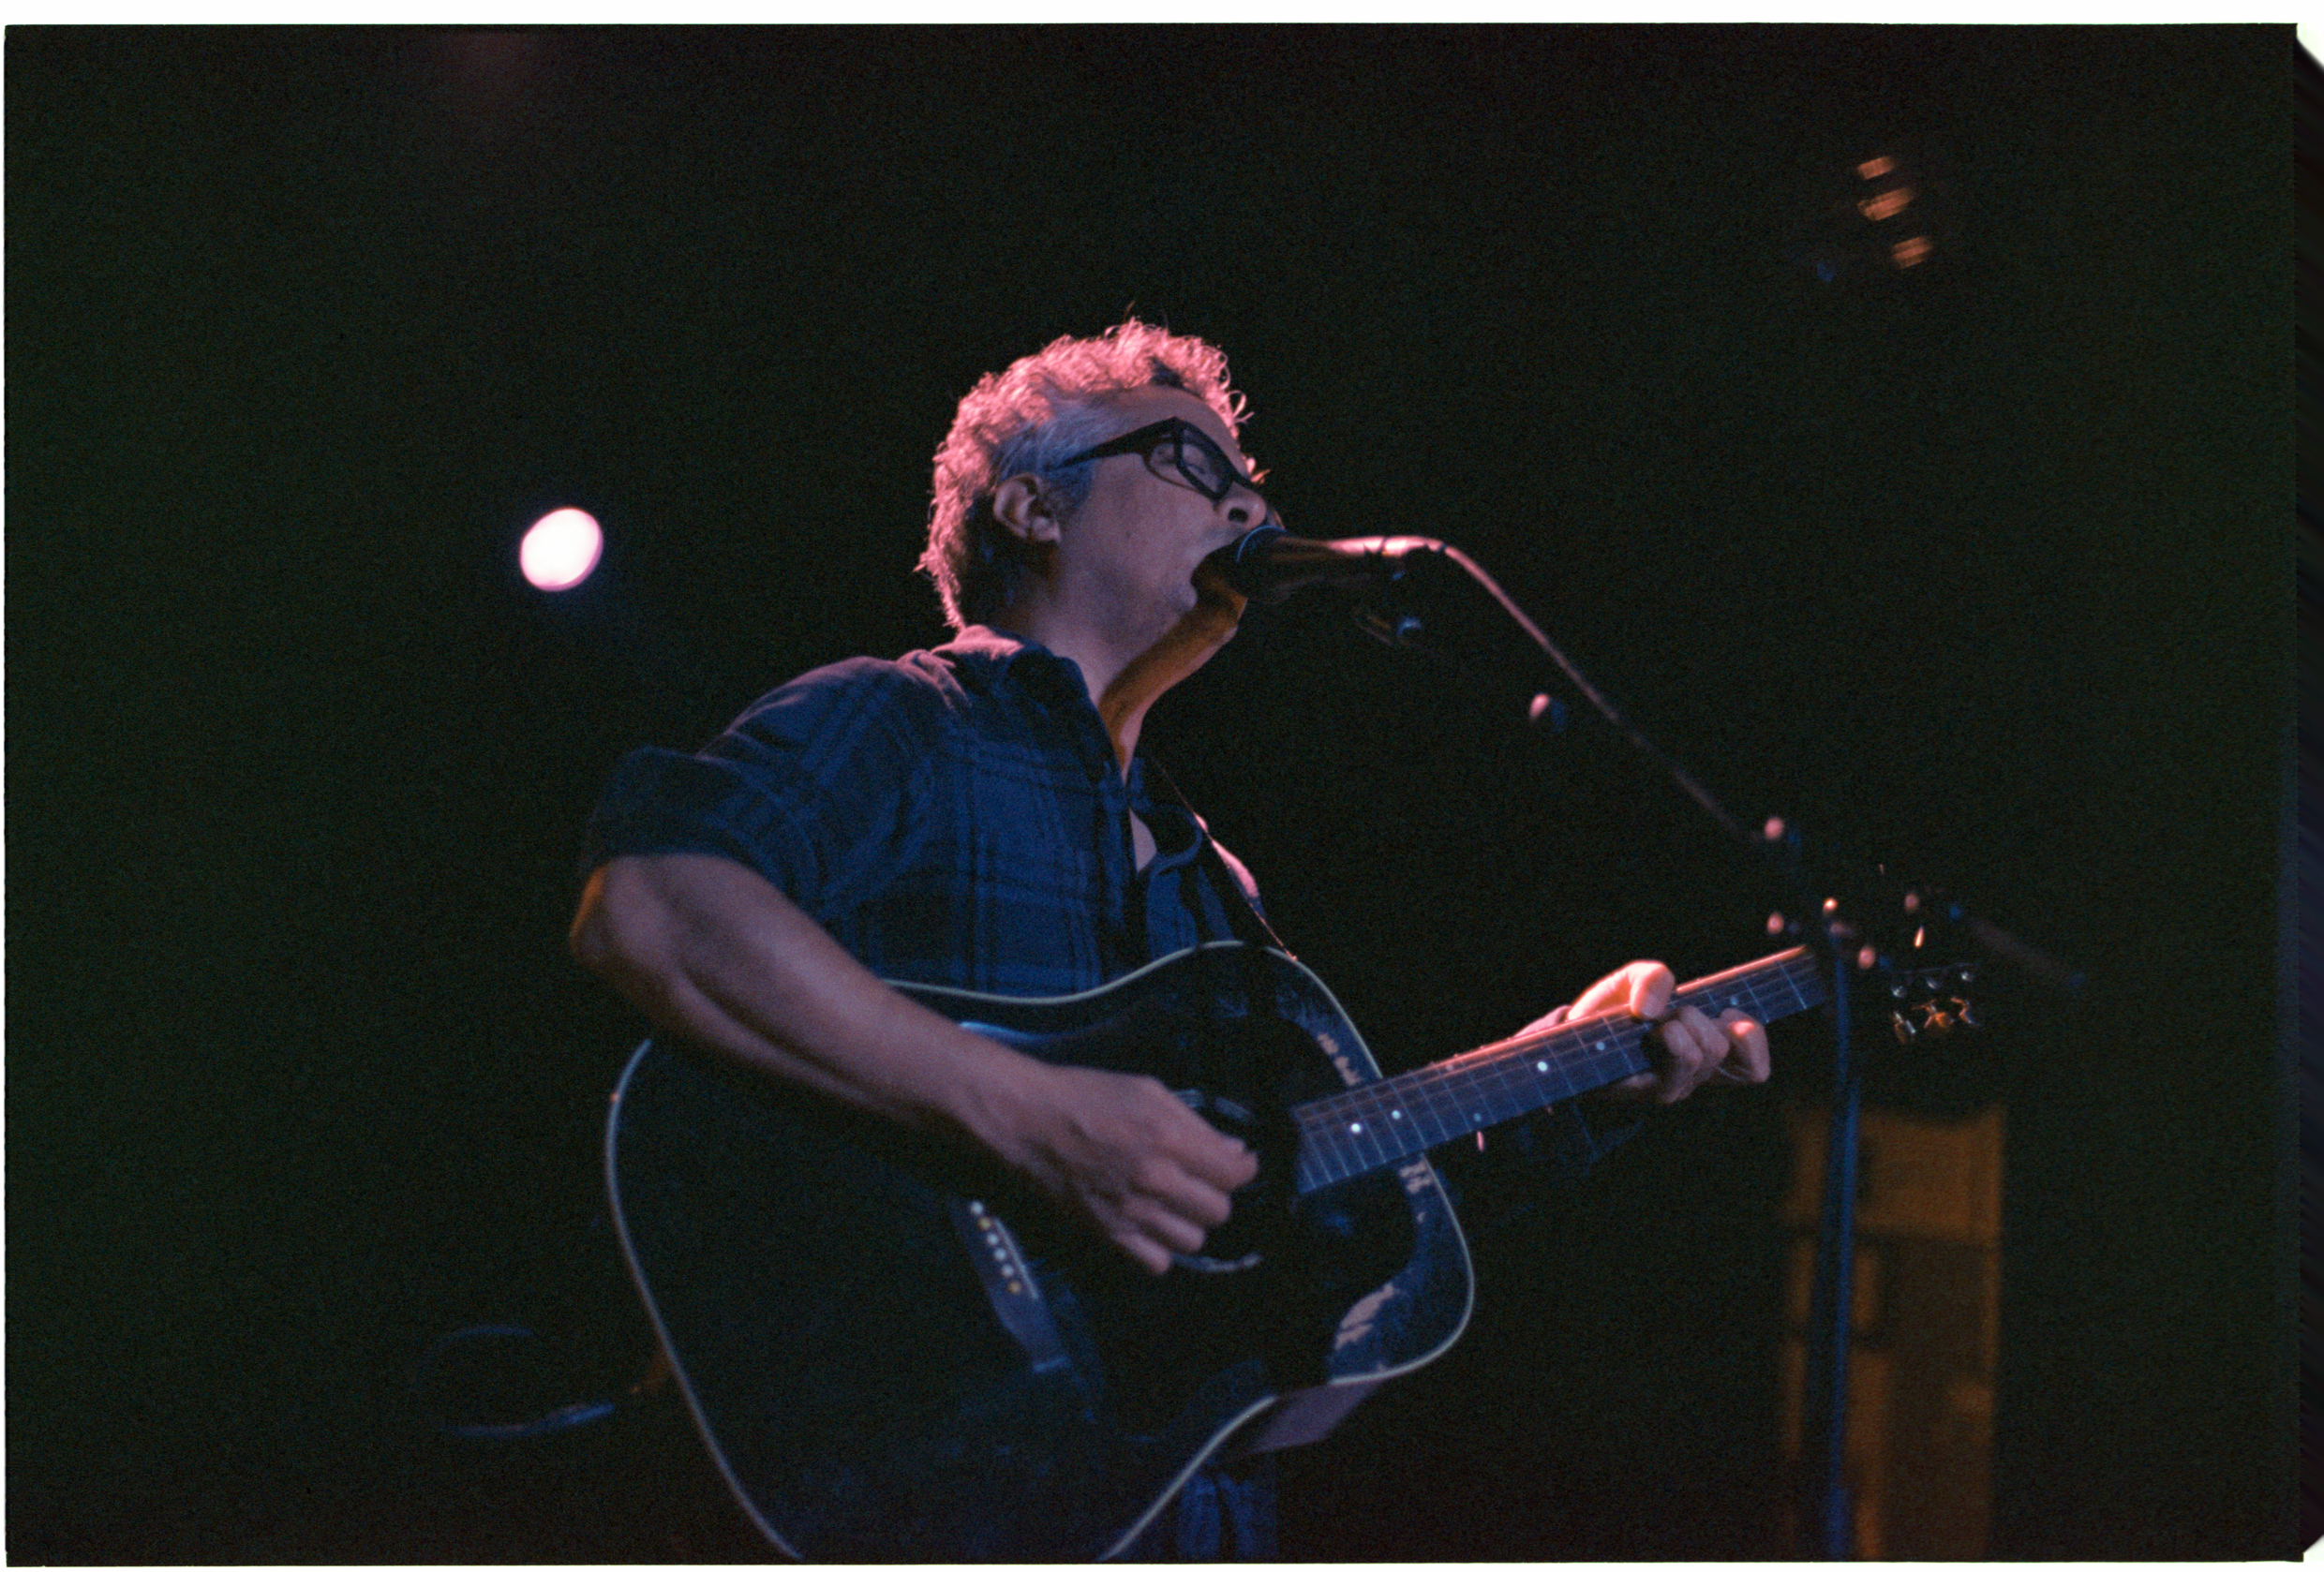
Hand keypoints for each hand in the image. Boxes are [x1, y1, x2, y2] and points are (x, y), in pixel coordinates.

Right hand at [997, 1063, 1260, 1275]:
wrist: (1026, 1120)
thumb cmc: (1086, 1095)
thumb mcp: (1147, 1091)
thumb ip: (1195, 1123)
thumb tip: (1234, 1151)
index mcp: (1169, 1139)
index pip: (1234, 1174)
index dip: (1243, 1167)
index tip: (1237, 1162)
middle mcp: (1156, 1181)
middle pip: (1218, 1211)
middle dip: (1216, 1193)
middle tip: (1200, 1179)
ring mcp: (1132, 1213)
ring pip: (1193, 1242)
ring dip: (1190, 1222)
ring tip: (1175, 1203)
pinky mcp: (1108, 1234)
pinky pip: (1157, 1264)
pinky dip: (1161, 1249)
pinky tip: (1151, 1226)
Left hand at [1568, 960, 1769, 1105]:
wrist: (1571, 1041)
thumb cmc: (1612, 1013)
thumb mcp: (1635, 980)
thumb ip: (1654, 977)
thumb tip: (1654, 1007)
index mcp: (1704, 1053)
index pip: (1753, 1068)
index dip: (1752, 1039)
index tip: (1727, 1013)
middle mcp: (1695, 1075)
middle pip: (1723, 1045)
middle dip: (1695, 1015)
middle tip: (1666, 1015)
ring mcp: (1676, 1087)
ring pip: (1702, 1054)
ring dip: (1677, 1025)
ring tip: (1651, 1025)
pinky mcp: (1652, 1093)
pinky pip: (1678, 1066)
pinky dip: (1668, 1038)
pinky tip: (1651, 1033)